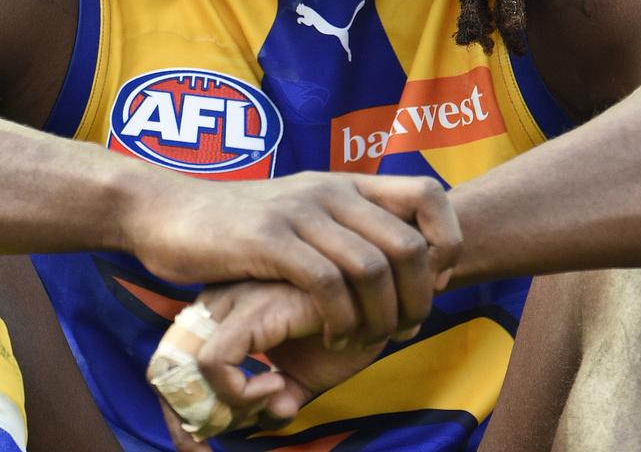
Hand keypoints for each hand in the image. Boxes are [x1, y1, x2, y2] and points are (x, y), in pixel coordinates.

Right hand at [126, 170, 460, 344]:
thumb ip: (344, 223)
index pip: (428, 193)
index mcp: (344, 182)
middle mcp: (330, 190)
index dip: (446, 239)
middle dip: (418, 299)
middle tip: (404, 329)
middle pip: (408, 244)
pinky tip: (330, 336)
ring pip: (372, 267)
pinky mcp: (268, 239)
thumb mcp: (302, 210)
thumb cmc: (241, 224)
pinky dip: (341, 319)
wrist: (170, 211)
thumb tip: (398, 252)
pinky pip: (326, 283)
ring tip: (366, 340)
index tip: (434, 280)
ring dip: (381, 318)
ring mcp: (299, 212)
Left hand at [149, 281, 387, 448]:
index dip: (180, 410)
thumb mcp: (308, 371)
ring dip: (216, 409)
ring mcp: (236, 297)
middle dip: (183, 419)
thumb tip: (273, 418)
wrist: (391, 289)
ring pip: (185, 367)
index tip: (195, 446)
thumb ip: (283, 394)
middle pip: (166, 365)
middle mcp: (223, 297)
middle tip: (203, 448)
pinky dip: (239, 393)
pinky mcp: (255, 305)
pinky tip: (280, 387)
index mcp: (227, 306)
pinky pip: (216, 362)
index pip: (173, 361)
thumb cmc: (351, 324)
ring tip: (261, 409)